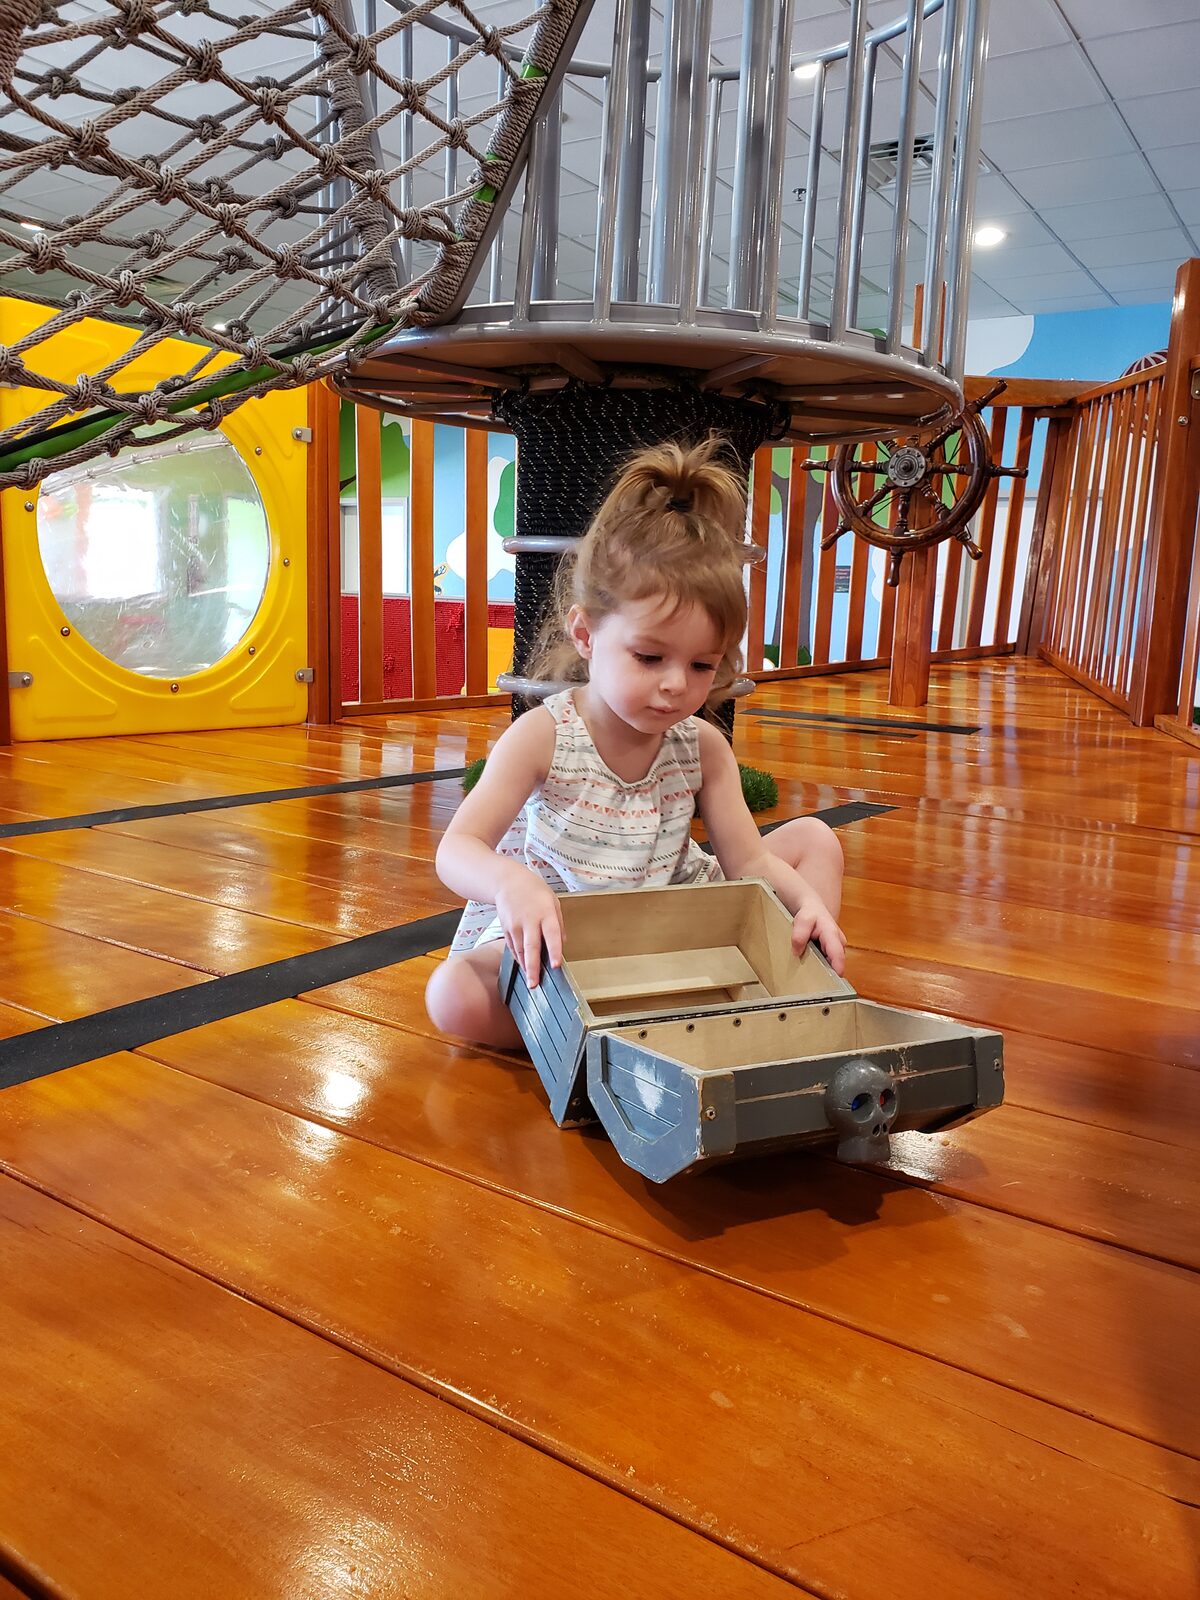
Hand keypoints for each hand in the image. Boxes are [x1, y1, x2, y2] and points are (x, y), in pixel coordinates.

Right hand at [494, 871, 563, 987]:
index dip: (554, 951)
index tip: (555, 966)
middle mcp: (529, 920)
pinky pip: (513, 948)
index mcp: (545, 913)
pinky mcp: (506, 929)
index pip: (551, 934)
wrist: (508, 881)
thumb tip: (562, 944)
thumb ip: (559, 924)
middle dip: (533, 968)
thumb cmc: (534, 891)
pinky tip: (524, 966)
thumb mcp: (553, 902)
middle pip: (531, 947)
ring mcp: (515, 925)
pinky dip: (519, 958)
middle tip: (534, 985)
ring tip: (531, 982)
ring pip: (520, 951)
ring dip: (525, 967)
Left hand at [791, 895, 845, 976]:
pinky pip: (826, 964)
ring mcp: (835, 950)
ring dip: (823, 973)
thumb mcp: (802, 919)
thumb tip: (797, 951)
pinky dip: (820, 969)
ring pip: (831, 965)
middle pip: (836, 963)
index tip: (835, 980)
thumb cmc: (809, 913)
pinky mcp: (830, 953)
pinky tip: (811, 975)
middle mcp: (838, 944)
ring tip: (812, 983)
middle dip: (829, 975)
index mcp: (833, 935)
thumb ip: (800, 934)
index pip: (837, 954)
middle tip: (817, 987)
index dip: (837, 967)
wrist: (812, 909)